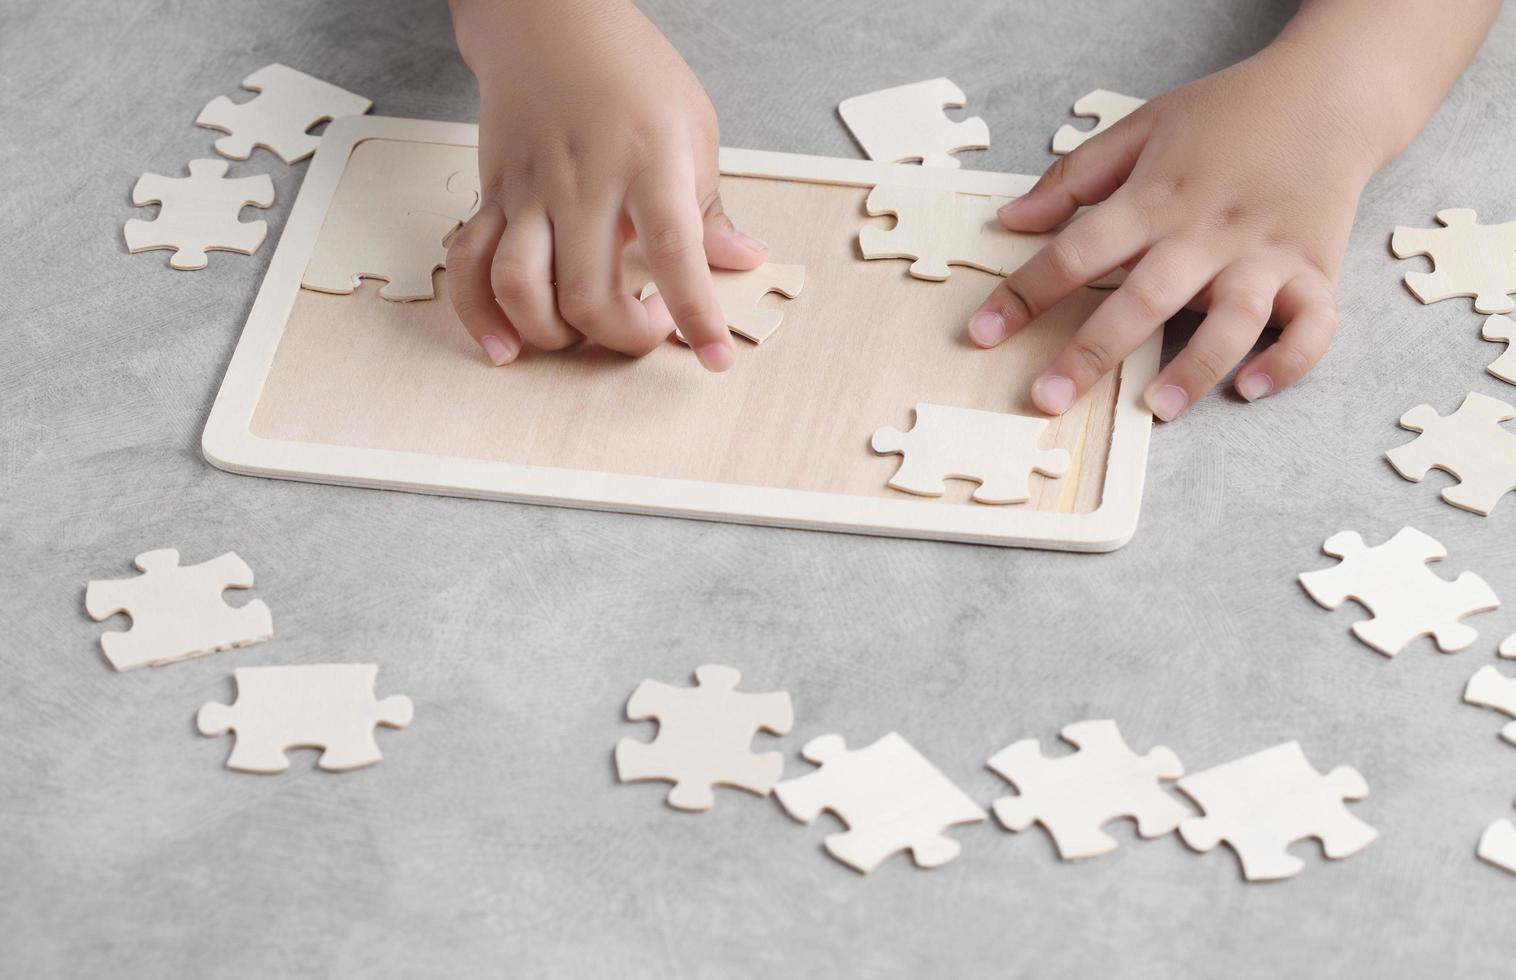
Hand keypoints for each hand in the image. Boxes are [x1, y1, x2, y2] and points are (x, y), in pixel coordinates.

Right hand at [445, 0, 766, 369]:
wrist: (548, 20)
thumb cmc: (629, 71)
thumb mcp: (694, 127)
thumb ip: (711, 206)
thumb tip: (743, 259)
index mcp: (648, 162)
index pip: (676, 253)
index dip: (697, 315)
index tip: (716, 357)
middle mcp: (584, 182)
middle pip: (587, 293)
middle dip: (621, 337)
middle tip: (647, 327)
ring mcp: (530, 192)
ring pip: (518, 287)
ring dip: (549, 334)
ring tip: (577, 337)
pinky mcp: (493, 196)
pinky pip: (469, 265)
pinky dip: (478, 315)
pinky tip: (504, 345)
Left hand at [968, 46, 1380, 419]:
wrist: (1328, 95)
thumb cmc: (1224, 116)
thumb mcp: (1141, 127)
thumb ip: (1074, 178)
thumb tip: (1010, 221)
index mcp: (1157, 198)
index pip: (1077, 251)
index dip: (1025, 294)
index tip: (983, 333)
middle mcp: (1208, 233)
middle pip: (1144, 299)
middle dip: (1092, 353)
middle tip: (1046, 399)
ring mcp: (1265, 256)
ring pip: (1232, 321)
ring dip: (1193, 367)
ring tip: (1154, 409)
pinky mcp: (1315, 271)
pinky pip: (1313, 328)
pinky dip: (1288, 362)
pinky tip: (1251, 388)